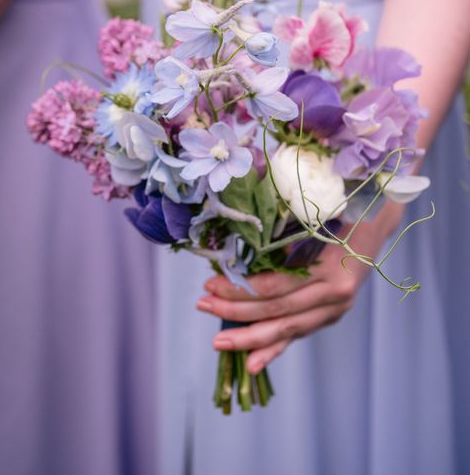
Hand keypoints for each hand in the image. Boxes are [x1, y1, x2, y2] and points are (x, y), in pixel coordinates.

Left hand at [196, 202, 403, 373]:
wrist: (376, 225)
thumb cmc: (342, 215)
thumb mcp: (316, 220)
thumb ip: (286, 237)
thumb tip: (238, 249)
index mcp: (330, 270)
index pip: (275, 287)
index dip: (241, 289)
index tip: (211, 284)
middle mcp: (334, 295)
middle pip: (277, 311)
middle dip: (236, 313)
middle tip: (203, 306)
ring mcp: (335, 310)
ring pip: (286, 330)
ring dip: (249, 337)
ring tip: (219, 342)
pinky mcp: (331, 316)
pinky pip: (298, 335)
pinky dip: (274, 350)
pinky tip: (252, 364)